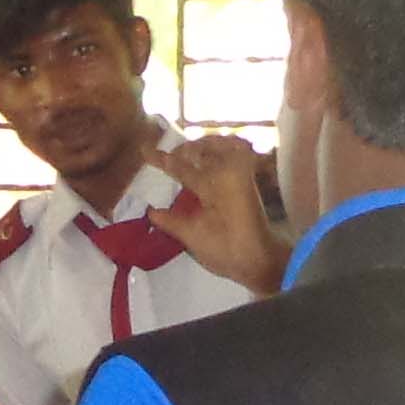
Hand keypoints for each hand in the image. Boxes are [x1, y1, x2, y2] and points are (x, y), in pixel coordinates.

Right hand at [149, 133, 287, 293]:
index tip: (144, 149)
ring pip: (222, 145)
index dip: (161, 159)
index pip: (181, 167)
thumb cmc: (226, 250)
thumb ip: (170, 220)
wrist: (261, 260)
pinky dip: (224, 149)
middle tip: (168, 156)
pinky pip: (237, 152)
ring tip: (189, 154)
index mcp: (214, 182)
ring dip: (204, 146)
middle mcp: (230, 170)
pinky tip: (213, 157)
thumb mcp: (193, 237)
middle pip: (203, 147)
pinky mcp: (250, 180)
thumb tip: (151, 210)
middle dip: (184, 148)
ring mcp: (243, 173)